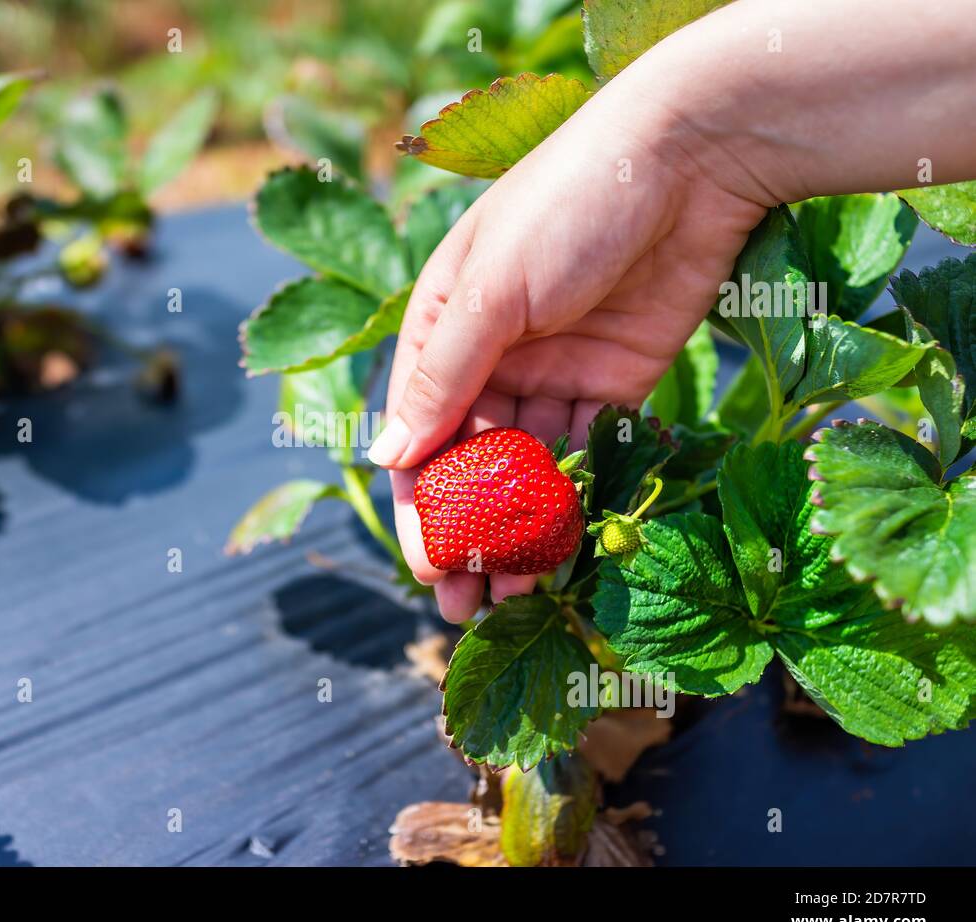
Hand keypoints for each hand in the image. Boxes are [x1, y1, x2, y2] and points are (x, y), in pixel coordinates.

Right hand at [368, 86, 769, 622]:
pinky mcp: (620, 379)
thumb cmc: (569, 204)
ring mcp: (558, 370)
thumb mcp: (490, 291)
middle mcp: (495, 355)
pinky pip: (591, 449)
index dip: (420, 503)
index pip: (417, 431)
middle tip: (469, 606)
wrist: (692, 157)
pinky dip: (580, 494)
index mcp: (445, 327)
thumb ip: (442, 378)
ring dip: (523, 527)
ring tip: (520, 591)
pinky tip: (572, 543)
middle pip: (473, 461)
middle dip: (469, 533)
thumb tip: (386, 460)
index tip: (428, 568)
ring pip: (531, 467)